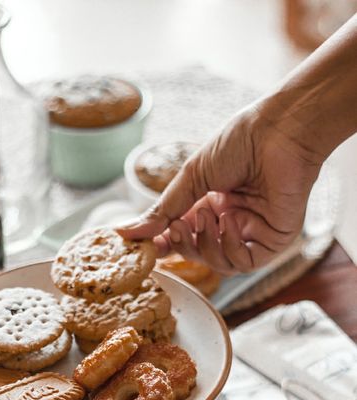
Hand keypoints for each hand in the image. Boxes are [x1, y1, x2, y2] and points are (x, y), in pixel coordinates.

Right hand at [118, 103, 322, 273]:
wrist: (279, 130)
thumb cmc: (240, 143)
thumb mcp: (190, 177)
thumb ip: (163, 209)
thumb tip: (125, 232)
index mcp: (211, 206)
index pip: (183, 237)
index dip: (165, 244)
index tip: (145, 245)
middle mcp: (231, 223)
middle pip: (198, 254)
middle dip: (183, 244)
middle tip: (176, 226)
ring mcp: (252, 234)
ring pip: (220, 264)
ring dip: (205, 244)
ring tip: (206, 215)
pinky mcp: (273, 242)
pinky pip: (244, 264)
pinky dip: (230, 248)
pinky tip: (229, 221)